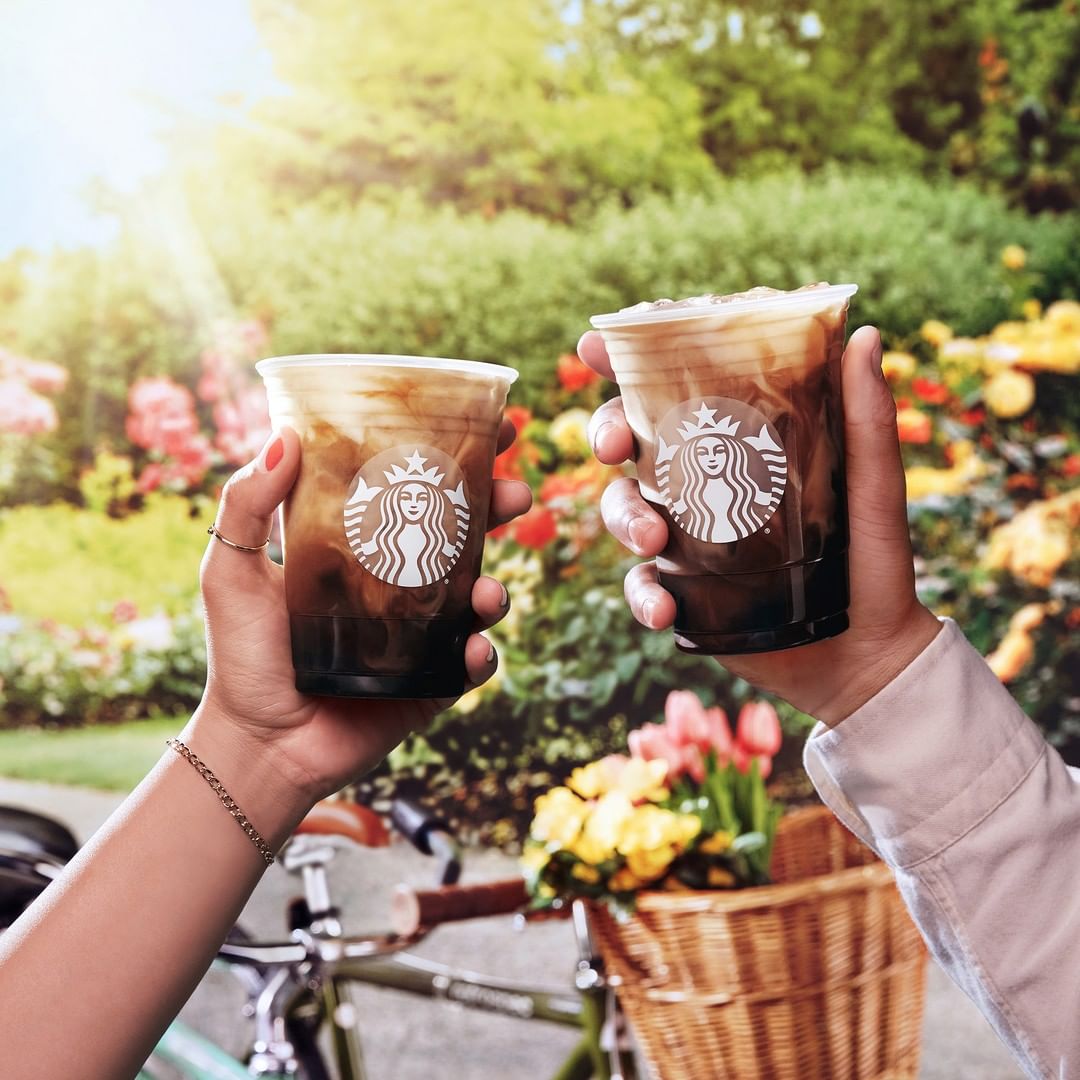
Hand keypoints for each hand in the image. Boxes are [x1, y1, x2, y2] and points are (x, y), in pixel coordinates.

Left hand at [188, 422, 531, 815]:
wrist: (259, 743)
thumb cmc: (242, 655)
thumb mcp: (232, 571)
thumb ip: (247, 506)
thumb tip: (283, 436)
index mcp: (361, 545)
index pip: (413, 488)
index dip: (455, 455)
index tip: (491, 424)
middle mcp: (400, 581)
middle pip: (464, 534)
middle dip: (500, 508)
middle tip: (514, 494)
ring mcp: (422, 632)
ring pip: (480, 595)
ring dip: (496, 588)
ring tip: (487, 593)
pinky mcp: (432, 682)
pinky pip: (471, 663)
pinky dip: (481, 655)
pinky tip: (471, 649)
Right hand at [578, 325, 940, 726]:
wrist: (867, 658)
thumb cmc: (875, 561)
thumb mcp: (874, 487)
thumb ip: (867, 419)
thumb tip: (866, 334)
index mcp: (740, 442)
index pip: (677, 389)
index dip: (627, 361)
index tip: (596, 343)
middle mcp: (703, 481)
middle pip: (631, 441)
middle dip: (607, 433)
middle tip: (615, 447)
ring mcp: (687, 537)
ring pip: (623, 508)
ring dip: (624, 519)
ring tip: (654, 542)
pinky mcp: (682, 591)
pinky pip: (641, 585)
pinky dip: (642, 596)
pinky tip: (664, 612)